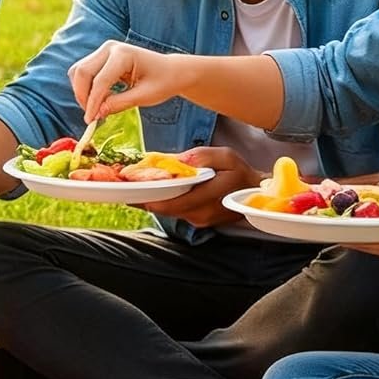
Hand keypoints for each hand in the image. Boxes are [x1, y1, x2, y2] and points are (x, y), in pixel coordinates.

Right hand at [70, 41, 187, 123]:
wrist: (171, 70)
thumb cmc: (163, 82)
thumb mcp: (144, 97)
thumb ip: (118, 104)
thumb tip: (96, 114)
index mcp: (124, 54)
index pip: (100, 81)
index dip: (93, 103)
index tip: (90, 121)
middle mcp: (110, 48)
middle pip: (82, 72)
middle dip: (83, 96)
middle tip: (91, 116)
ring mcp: (104, 51)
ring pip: (78, 72)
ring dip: (82, 92)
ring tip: (96, 108)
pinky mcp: (101, 57)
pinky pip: (83, 73)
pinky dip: (86, 88)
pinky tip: (99, 100)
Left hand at [130, 146, 258, 227]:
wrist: (256, 193)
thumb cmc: (240, 172)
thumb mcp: (224, 156)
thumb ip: (200, 158)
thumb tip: (176, 162)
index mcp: (210, 195)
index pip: (172, 202)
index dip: (148, 196)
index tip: (129, 188)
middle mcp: (201, 213)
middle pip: (164, 208)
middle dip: (143, 196)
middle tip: (123, 184)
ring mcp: (199, 221)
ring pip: (167, 211)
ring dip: (151, 198)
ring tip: (133, 185)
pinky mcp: (197, 222)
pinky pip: (174, 211)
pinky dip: (163, 201)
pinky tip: (154, 190)